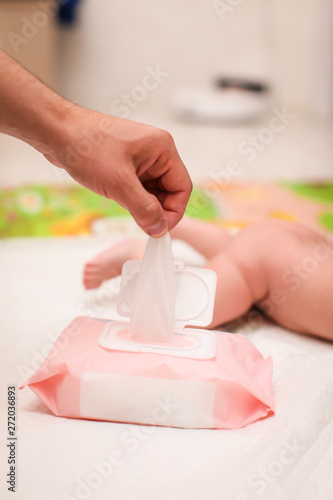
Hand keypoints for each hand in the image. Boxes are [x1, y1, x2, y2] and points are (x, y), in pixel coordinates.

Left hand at [47, 108, 191, 236]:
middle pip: (169, 190)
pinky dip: (131, 198)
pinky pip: (138, 187)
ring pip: (153, 191)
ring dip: (142, 204)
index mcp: (162, 149)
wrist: (56, 132)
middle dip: (156, 209)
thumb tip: (160, 229)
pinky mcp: (126, 163)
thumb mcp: (119, 183)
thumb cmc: (86, 146)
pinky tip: (117, 198)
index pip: (182, 188)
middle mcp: (155, 151)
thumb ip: (144, 209)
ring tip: (122, 204)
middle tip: (141, 223)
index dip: (174, 212)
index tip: (160, 229)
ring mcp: (141, 157)